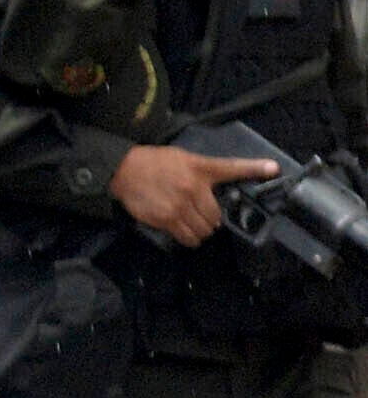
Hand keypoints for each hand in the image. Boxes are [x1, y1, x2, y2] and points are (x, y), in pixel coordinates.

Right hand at [113, 138, 276, 248]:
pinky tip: (182, 230)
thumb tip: (226, 179)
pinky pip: (187, 237)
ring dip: (201, 230)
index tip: (274, 169)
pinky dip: (189, 238)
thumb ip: (206, 170)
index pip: (233, 167)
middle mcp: (194, 188)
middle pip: (216, 216)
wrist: (124, 170)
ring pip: (204, 230)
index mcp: (201, 170)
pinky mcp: (165, 219)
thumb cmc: (155, 163)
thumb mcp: (185, 159)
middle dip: (211, 219)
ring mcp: (180, 206)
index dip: (255, 168)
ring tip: (192, 224)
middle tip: (202, 215)